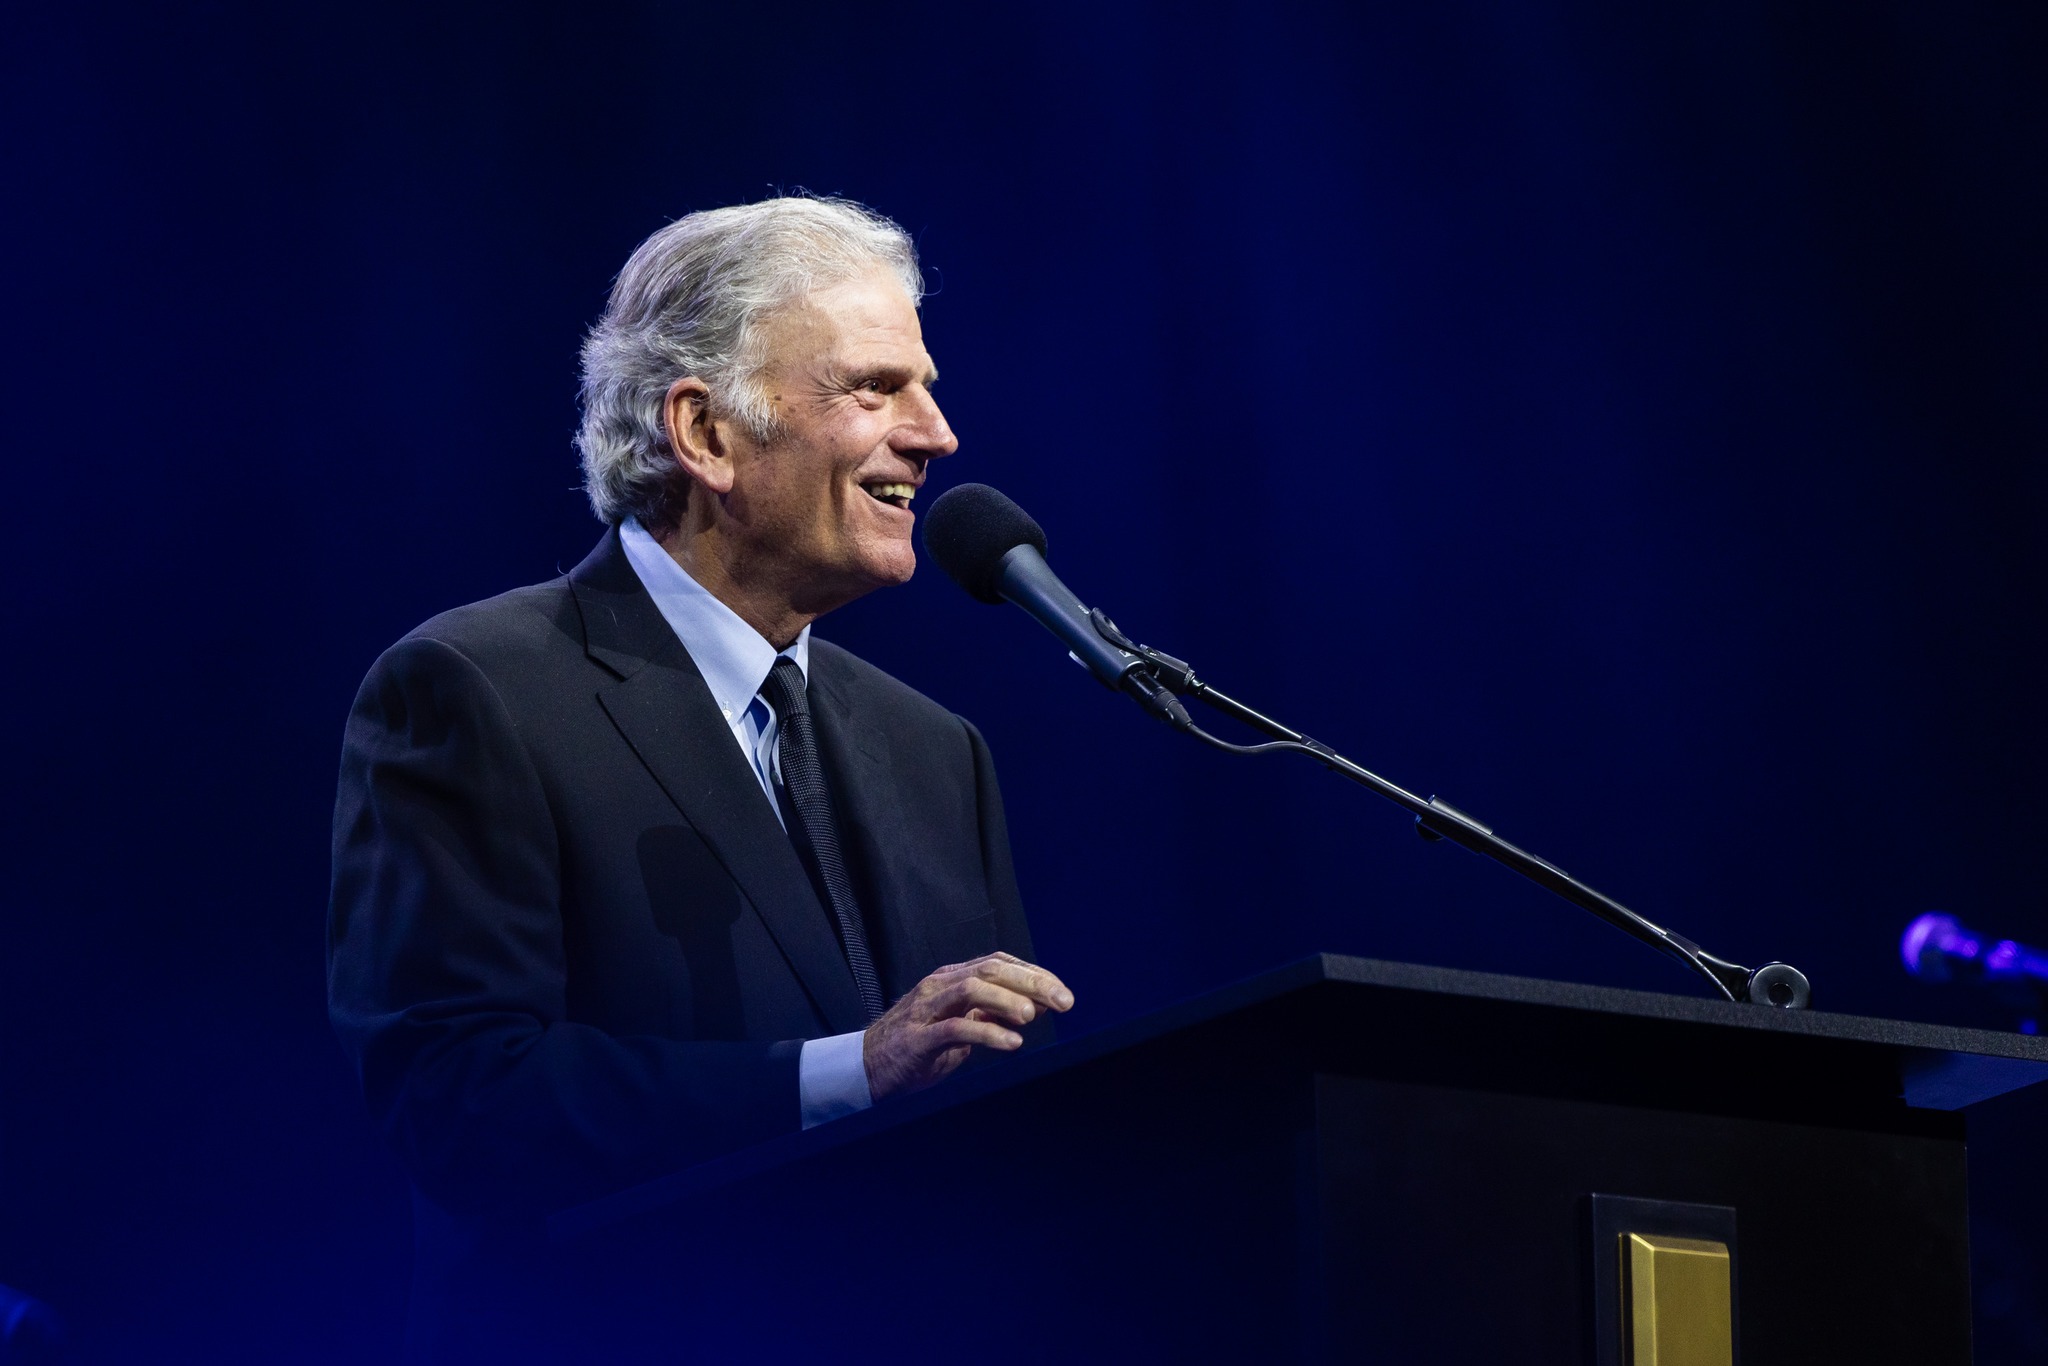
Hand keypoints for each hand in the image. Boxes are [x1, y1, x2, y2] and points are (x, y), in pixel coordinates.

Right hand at [863, 951, 1073, 1101]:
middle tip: (1064, 1000)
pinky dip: (987, 1034)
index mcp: (951, 979)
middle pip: (990, 970)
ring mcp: (927, 1010)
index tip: (1062, 992)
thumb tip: (1036, 1007)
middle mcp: (939, 986)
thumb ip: (990, 1014)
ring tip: (1034, 1016)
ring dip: (1007, 1001)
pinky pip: (955, 1029)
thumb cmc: (919, 1047)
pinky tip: (1012, 1043)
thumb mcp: (959, 1025)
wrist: (867, 1068)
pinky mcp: (918, 1038)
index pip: (998, 963)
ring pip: (971, 990)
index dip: (1033, 974)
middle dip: (1031, 983)